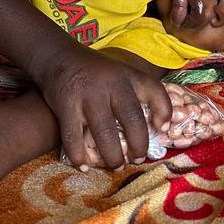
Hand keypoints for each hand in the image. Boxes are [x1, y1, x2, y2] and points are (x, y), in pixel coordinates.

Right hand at [35, 46, 170, 170]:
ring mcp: (88, 95)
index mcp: (128, 76)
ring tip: (115, 165)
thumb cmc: (98, 75)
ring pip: (104, 135)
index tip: (162, 130)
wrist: (58, 58)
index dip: (164, 112)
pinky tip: (84, 165)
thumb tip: (164, 128)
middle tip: (137, 159)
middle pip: (132, 120)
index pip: (155, 91)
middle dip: (138, 146)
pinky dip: (79, 156)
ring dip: (112, 157)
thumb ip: (142, 95)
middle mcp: (111, 84)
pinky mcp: (66, 105)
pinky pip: (74, 138)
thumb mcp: (123, 75)